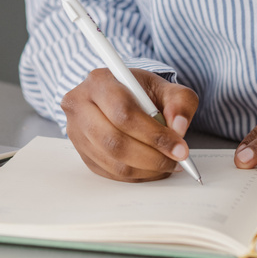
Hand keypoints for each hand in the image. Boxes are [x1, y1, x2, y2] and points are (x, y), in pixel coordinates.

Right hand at [62, 68, 198, 181]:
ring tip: (168, 164)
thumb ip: (179, 102)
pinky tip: (152, 167)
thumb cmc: (139, 91)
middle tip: (176, 161)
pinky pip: (110, 173)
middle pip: (114, 141)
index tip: (180, 148)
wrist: (118, 95)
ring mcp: (76, 132)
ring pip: (113, 162)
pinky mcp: (82, 153)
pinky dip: (136, 175)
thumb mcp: (165, 87)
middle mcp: (80, 105)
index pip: (123, 113)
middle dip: (152, 157)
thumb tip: (179, 128)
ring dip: (146, 169)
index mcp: (99, 82)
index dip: (154, 135)